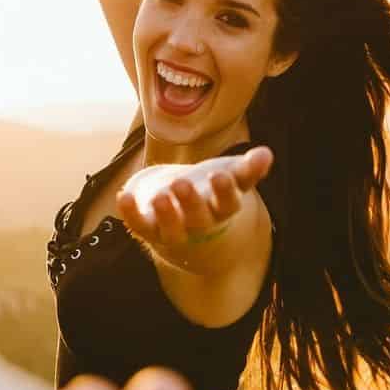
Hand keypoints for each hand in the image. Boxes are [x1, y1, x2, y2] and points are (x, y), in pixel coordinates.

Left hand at [116, 146, 274, 252]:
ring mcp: (175, 232)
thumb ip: (248, 169)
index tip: (220, 176)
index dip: (224, 192)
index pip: (227, 204)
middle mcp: (200, 226)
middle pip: (198, 219)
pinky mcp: (151, 232)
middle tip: (181, 184)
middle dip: (190, 202)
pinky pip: (141, 227)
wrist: (194, 235)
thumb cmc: (215, 198)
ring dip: (165, 214)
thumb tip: (266, 154)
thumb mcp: (233, 181)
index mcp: (222, 212)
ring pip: (171, 228)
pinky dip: (131, 214)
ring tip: (159, 196)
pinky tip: (124, 197)